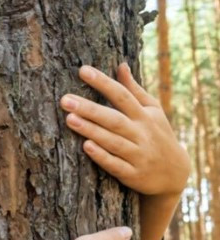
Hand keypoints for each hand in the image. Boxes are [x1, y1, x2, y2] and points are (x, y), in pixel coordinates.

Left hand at [60, 63, 189, 197]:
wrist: (174, 173)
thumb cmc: (157, 135)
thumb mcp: (152, 111)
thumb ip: (134, 90)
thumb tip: (121, 65)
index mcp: (144, 116)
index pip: (122, 96)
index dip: (103, 82)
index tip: (83, 70)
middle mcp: (141, 134)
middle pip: (114, 119)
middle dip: (89, 109)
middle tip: (65, 99)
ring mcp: (137, 155)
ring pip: (112, 141)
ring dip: (91, 130)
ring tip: (69, 118)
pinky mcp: (132, 174)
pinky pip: (115, 165)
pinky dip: (102, 156)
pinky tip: (86, 146)